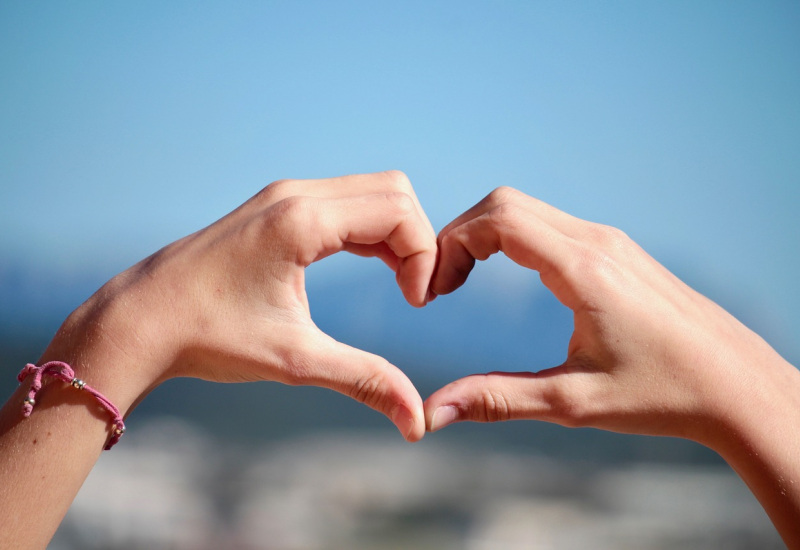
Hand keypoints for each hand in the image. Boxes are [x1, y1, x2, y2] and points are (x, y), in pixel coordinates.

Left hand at [48, 171, 436, 440]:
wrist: (139, 321)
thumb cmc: (208, 337)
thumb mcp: (295, 361)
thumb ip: (364, 380)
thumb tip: (418, 423)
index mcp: (301, 221)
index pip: (399, 212)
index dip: (424, 256)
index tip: (416, 304)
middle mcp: (295, 195)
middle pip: (393, 192)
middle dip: (417, 240)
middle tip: (413, 292)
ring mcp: (282, 197)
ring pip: (369, 192)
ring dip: (395, 235)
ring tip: (400, 284)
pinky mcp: (274, 208)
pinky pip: (342, 202)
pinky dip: (369, 231)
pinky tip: (371, 267)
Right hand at [423, 186, 799, 545]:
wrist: (738, 386)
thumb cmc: (664, 395)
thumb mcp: (573, 402)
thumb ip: (498, 400)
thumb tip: (434, 413)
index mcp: (584, 270)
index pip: (499, 220)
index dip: (452, 244)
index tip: (434, 289)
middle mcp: (597, 242)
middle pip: (506, 203)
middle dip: (460, 235)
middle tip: (440, 284)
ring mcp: (611, 242)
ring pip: (528, 210)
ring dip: (485, 235)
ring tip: (462, 280)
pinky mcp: (618, 252)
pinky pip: (552, 224)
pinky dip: (513, 238)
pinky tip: (505, 276)